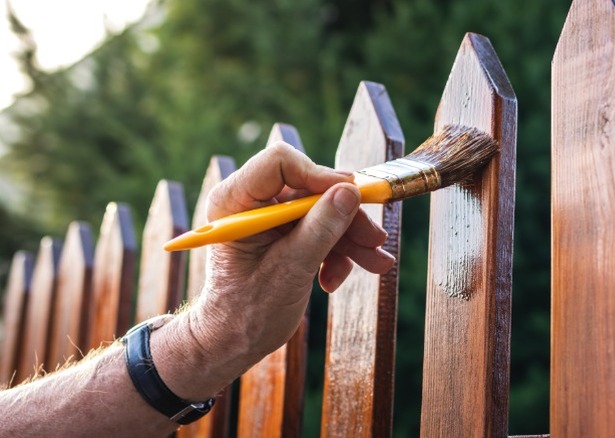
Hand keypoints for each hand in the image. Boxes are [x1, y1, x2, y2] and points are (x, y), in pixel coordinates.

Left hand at [191, 142, 393, 363]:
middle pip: (310, 189)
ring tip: (376, 263)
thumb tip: (350, 192)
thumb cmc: (246, 312)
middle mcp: (250, 202)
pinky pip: (319, 229)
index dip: (320, 175)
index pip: (281, 163)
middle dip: (345, 216)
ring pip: (321, 210)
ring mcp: (268, 218)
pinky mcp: (283, 233)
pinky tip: (335, 279)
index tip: (353, 196)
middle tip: (375, 239)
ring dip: (349, 238)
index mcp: (235, 201)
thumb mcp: (290, 270)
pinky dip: (335, 252)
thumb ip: (321, 229)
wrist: (233, 343)